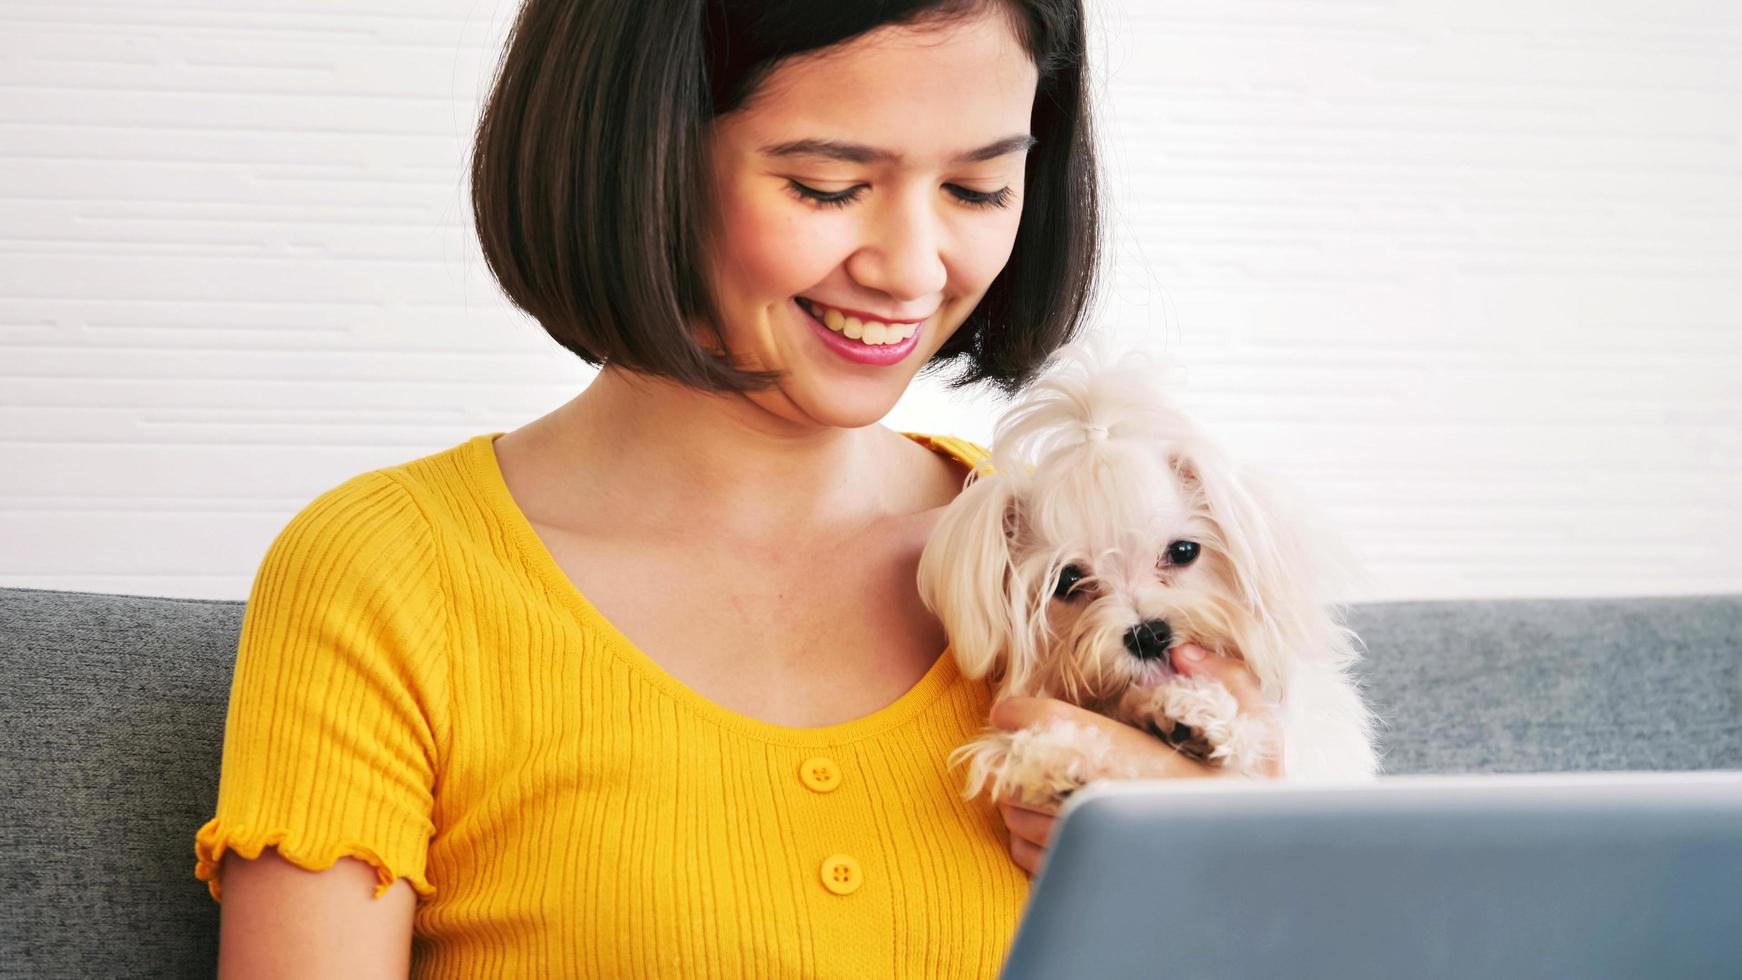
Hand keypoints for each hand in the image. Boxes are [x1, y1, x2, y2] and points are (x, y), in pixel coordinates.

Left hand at [987, 643, 1283, 875]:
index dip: (1024, 714)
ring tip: (1035, 791)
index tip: (1007, 709)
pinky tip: (1053, 829)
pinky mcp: (1090, 883)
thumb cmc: (1258, 803)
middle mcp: (1114, 811)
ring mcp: (1099, 852)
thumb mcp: (1261, 735)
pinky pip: (1032, 859)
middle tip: (1023, 755)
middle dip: (1016, 765)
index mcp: (1147, 766)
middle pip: (1027, 780)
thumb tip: (1180, 653)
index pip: (1061, 728)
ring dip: (1018, 802)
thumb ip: (1230, 681)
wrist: (1260, 883)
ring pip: (1021, 820)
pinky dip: (1028, 841)